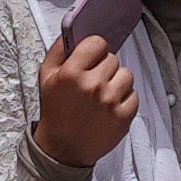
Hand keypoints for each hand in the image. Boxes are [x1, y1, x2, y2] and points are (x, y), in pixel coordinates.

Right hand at [30, 31, 142, 174]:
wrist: (62, 150)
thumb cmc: (55, 112)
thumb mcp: (46, 77)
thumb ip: (58, 50)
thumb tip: (72, 31)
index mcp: (72, 73)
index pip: (97, 43)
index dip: (95, 50)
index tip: (92, 58)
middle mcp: (92, 86)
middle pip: (113, 58)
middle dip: (104, 67)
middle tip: (93, 82)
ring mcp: (110, 102)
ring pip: (126, 74)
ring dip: (117, 82)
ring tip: (103, 94)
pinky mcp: (123, 117)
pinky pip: (134, 94)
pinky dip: (125, 99)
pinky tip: (110, 106)